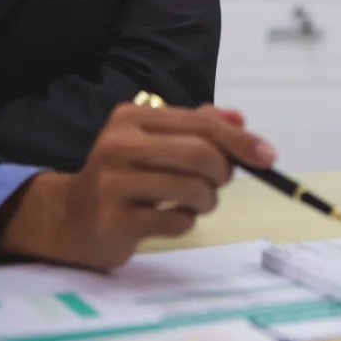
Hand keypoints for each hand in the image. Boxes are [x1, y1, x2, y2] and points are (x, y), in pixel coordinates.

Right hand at [0, 102, 274, 270]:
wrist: (72, 217)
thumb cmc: (126, 174)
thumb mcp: (156, 141)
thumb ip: (198, 127)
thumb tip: (239, 119)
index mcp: (131, 118)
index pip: (200, 124)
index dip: (240, 141)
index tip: (268, 156)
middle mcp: (117, 145)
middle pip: (199, 154)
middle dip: (223, 172)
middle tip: (220, 182)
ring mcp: (112, 184)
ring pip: (192, 189)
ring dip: (207, 200)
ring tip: (195, 201)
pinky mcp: (114, 221)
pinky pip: (176, 222)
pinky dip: (186, 222)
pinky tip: (170, 218)